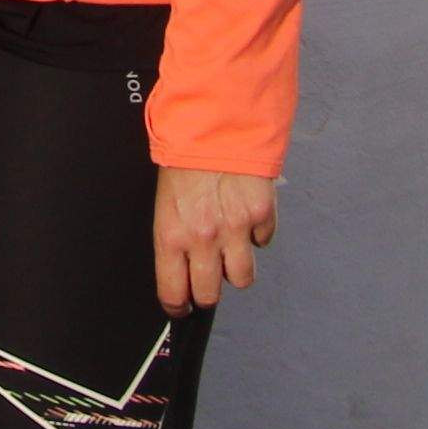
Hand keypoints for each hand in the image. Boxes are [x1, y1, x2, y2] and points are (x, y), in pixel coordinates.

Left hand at [154, 166, 279, 315]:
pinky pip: (263, 241)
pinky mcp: (261, 215)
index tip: (181, 304)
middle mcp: (203, 238)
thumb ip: (175, 236)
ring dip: (236, 268)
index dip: (177, 304)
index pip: (173, 292)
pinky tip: (246, 216)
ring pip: (242, 278)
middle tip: (207, 278)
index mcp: (171, 235)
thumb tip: (180, 266)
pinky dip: (257, 234)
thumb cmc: (184, 157)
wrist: (214, 124)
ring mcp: (234, 229)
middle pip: (209, 295)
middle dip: (207, 291)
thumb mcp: (164, 200)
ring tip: (230, 249)